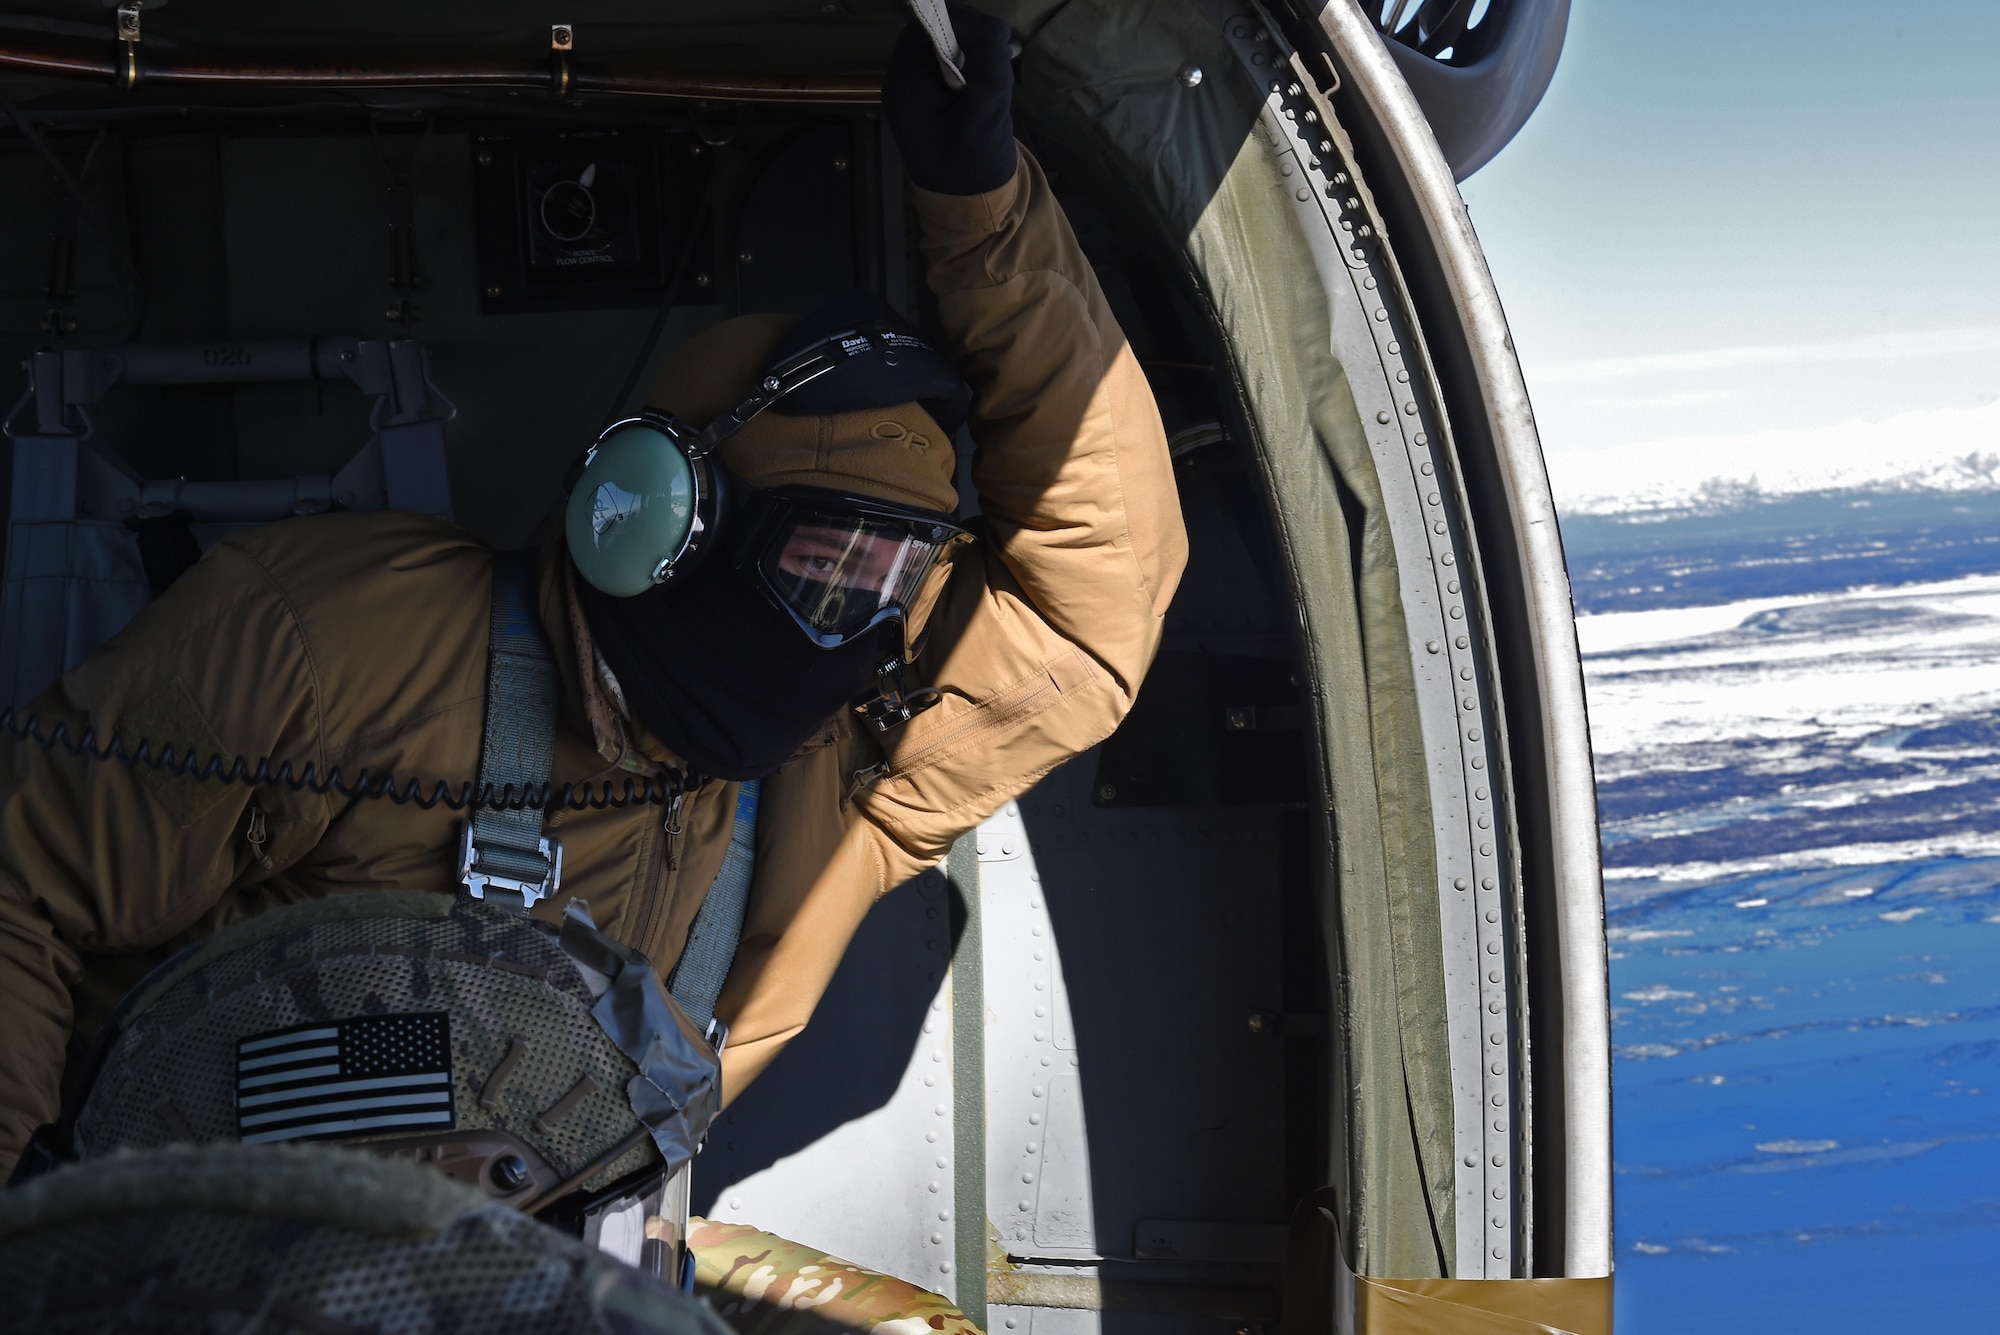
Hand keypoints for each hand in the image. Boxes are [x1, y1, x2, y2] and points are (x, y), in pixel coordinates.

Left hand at [882, 3, 1018, 195]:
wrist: (972, 211)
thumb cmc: (973, 168)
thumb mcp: (987, 112)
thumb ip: (989, 63)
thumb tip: (994, 29)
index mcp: (905, 87)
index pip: (921, 30)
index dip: (957, 21)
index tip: (992, 32)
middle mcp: (905, 86)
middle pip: (932, 36)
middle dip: (968, 36)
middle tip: (1000, 49)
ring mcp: (919, 95)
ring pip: (944, 50)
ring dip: (974, 52)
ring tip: (998, 68)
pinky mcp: (935, 104)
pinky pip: (951, 69)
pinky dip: (974, 68)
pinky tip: (990, 85)